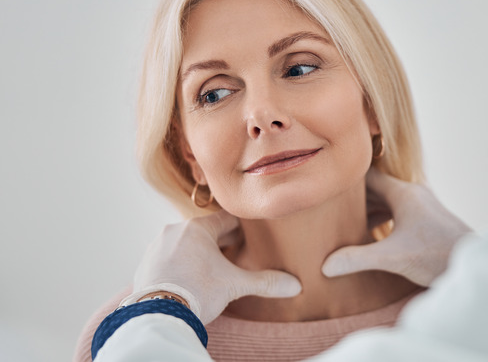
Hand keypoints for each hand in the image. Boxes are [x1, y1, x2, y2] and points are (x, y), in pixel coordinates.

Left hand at [122, 211, 300, 323]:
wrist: (159, 315)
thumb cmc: (198, 291)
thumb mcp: (235, 285)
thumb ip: (265, 282)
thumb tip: (295, 285)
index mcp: (197, 228)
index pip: (226, 220)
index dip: (241, 228)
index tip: (250, 235)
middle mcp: (173, 232)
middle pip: (204, 232)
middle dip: (220, 242)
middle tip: (235, 254)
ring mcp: (156, 248)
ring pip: (184, 245)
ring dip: (198, 253)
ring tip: (212, 269)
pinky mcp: (145, 265)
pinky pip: (168, 259)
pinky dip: (180, 265)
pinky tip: (190, 279)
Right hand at [322, 169, 472, 286]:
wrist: (474, 266)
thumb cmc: (437, 256)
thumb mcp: (393, 257)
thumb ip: (357, 259)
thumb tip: (325, 265)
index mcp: (404, 193)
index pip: (369, 176)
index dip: (347, 180)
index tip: (326, 183)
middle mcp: (414, 194)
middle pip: (377, 188)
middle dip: (354, 196)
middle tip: (327, 203)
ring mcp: (422, 207)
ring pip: (388, 201)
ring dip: (368, 209)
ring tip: (343, 220)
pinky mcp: (427, 221)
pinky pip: (398, 212)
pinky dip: (382, 218)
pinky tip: (370, 234)